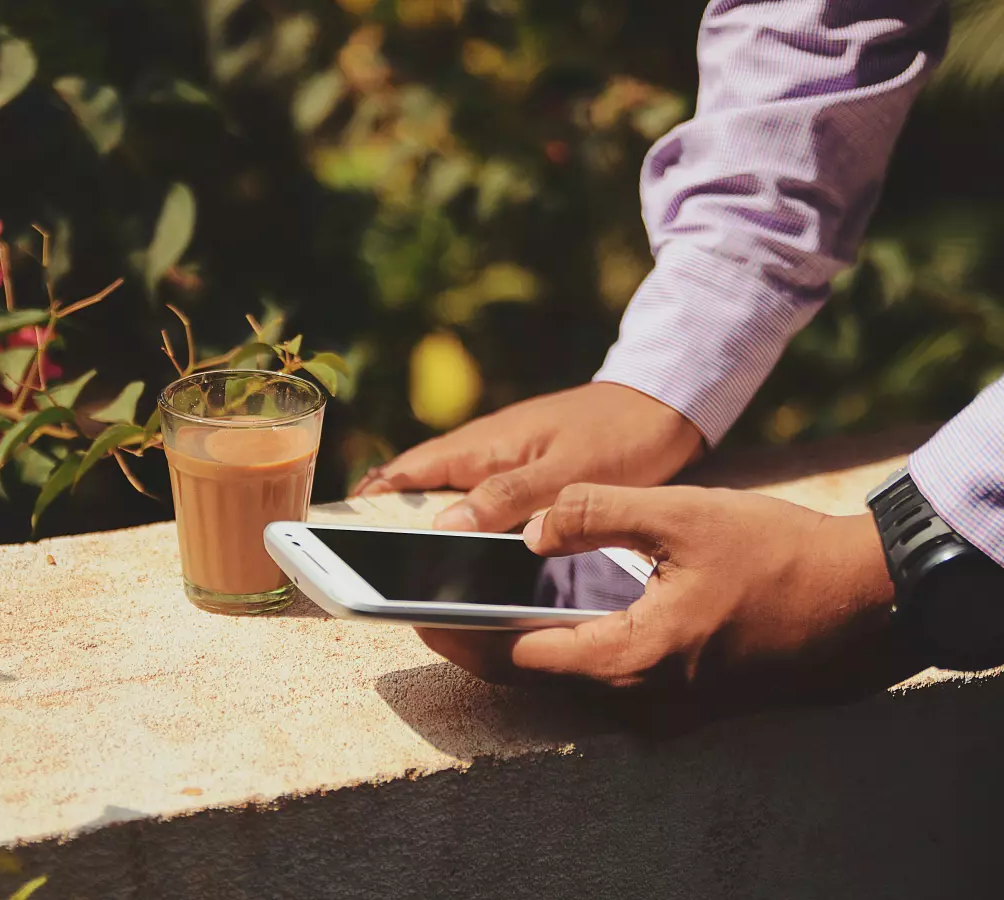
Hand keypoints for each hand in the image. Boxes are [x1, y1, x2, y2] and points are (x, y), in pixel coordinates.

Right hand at [354, 382, 703, 532]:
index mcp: (481, 446)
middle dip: (387, 518)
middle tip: (362, 561)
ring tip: (403, 565)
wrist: (665, 407)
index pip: (406, 472)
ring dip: (423, 523)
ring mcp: (502, 459)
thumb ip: (506, 497)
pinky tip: (466, 552)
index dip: (369, 499)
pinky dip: (462, 522)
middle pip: (418, 487)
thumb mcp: (564, 473)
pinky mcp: (524, 470)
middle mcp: (483, 450)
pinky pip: (479, 499)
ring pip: (448, 495)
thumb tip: (443, 525)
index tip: (336, 531)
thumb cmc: (618, 437)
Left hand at [417, 484, 921, 721]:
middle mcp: (645, 696)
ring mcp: (667, 704)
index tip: (415, 612)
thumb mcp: (681, 514)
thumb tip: (528, 533)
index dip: (462, 632)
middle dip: (478, 647)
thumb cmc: (778, 552)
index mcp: (635, 656)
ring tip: (469, 612)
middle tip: (426, 613)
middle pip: (535, 679)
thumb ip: (594, 514)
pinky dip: (565, 652)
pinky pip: (605, 678)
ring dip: (518, 651)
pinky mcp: (684, 694)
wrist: (863, 598)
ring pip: (569, 682)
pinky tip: (544, 617)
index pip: (521, 656)